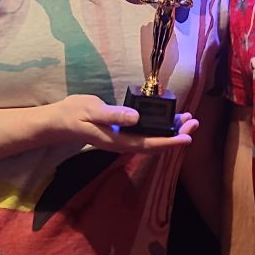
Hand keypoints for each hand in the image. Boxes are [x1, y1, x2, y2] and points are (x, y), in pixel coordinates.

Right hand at [52, 94, 197, 152]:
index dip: (170, 142)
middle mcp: (124, 143)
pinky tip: (169, 119)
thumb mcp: (93, 110)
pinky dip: (160, 127)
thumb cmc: (75, 114)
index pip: (149, 144)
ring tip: (188, 120)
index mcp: (118, 141)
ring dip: (171, 131)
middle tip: (194, 122)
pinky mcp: (122, 133)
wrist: (60, 121)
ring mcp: (123, 139)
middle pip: (156, 143)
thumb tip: (136, 117)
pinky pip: (146, 133)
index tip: (188, 137)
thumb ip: (114, 114)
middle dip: (177, 135)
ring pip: (153, 139)